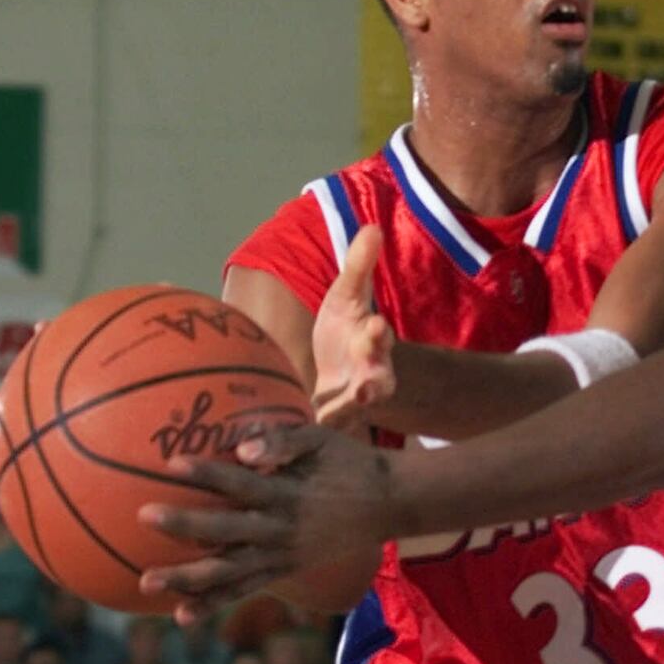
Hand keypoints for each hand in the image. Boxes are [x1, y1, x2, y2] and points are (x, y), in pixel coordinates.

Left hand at [137, 423, 392, 622]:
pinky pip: (244, 590)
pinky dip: (213, 603)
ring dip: (188, 578)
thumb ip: (282, 440)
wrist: (388, 502)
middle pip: (227, 530)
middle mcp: (282, 529)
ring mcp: (282, 555)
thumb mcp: (320, 439)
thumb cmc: (347, 461)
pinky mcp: (284, 571)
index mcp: (289, 494)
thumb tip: (244, 450)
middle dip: (185, 524)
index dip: (208, 474)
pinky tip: (181, 614)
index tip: (172, 464)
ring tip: (147, 582)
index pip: (242, 483)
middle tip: (145, 515)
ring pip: (229, 572)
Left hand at [312, 227, 396, 431]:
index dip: (379, 334)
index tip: (377, 324)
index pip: (380, 338)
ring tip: (331, 419)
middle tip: (370, 386)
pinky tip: (283, 436)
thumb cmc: (342, 332)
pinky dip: (304, 433)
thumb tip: (373, 227)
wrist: (335, 373)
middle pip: (377, 383)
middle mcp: (369, 377)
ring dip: (344, 415)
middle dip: (373, 383)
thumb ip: (359, 266)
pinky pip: (318, 428)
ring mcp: (350, 403)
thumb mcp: (347, 296)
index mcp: (372, 343)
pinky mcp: (328, 422)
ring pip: (352, 413)